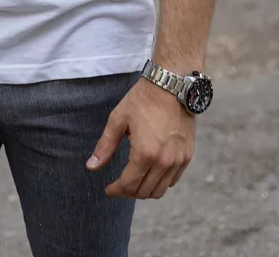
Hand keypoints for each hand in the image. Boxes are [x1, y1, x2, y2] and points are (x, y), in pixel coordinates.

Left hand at [86, 77, 194, 199]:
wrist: (171, 86)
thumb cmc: (142, 100)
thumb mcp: (118, 120)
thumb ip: (105, 146)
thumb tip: (91, 167)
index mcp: (144, 153)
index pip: (129, 185)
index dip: (116, 190)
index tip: (109, 189)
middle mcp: (163, 161)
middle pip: (145, 191)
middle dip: (129, 192)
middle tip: (120, 185)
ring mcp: (178, 160)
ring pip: (160, 190)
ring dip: (145, 190)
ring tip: (135, 181)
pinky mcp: (187, 155)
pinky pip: (173, 180)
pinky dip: (161, 182)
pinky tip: (151, 173)